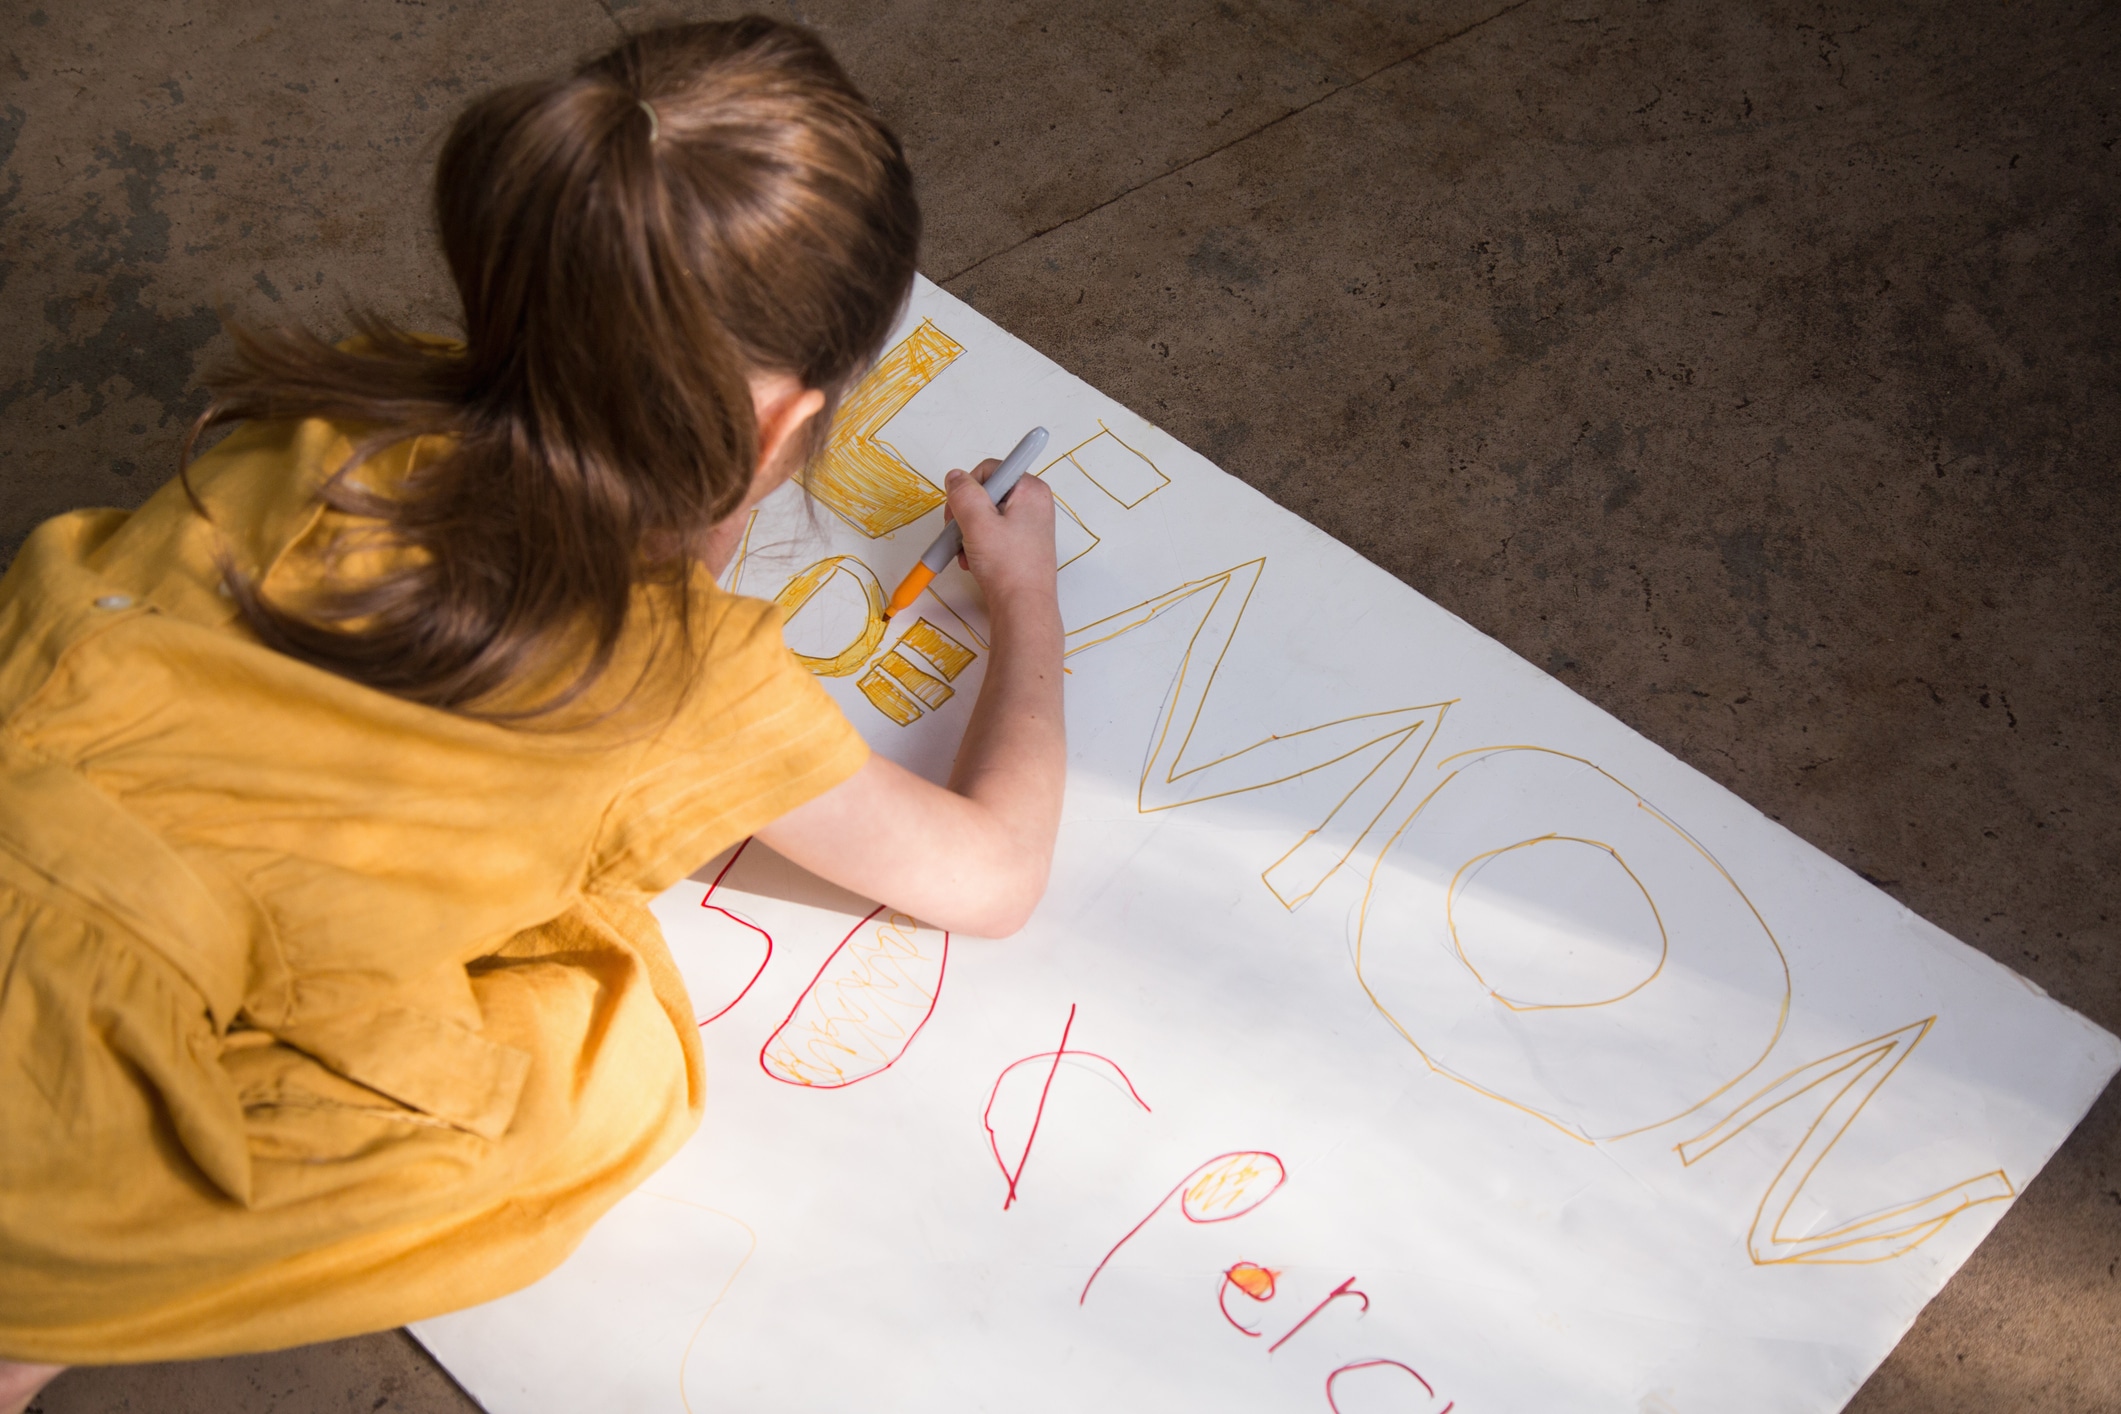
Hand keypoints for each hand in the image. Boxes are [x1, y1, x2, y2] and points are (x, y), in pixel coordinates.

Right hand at [945, 459, 1057, 608]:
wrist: (1022, 607)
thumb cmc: (1008, 567)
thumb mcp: (977, 522)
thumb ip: (963, 493)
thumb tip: (956, 476)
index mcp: (1031, 490)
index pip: (990, 469)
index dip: (968, 489)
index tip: (960, 511)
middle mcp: (1033, 504)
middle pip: (985, 493)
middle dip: (966, 514)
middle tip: (960, 533)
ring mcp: (1028, 525)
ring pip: (985, 516)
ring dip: (968, 533)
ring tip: (967, 552)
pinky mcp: (1021, 544)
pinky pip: (991, 533)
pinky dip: (977, 545)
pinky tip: (973, 560)